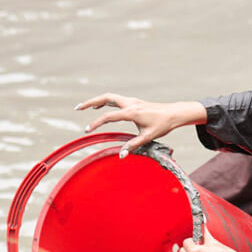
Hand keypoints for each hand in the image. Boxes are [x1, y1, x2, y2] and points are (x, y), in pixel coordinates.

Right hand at [76, 93, 205, 156]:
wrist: (174, 114)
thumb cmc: (162, 125)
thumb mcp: (147, 137)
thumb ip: (133, 145)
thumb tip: (121, 155)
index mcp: (132, 112)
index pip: (109, 116)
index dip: (96, 123)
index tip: (87, 130)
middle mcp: (130, 104)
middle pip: (106, 98)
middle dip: (91, 103)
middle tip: (78, 108)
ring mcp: (132, 101)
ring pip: (110, 97)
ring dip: (97, 101)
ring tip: (86, 107)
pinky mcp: (133, 102)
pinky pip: (116, 99)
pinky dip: (106, 101)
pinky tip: (101, 107)